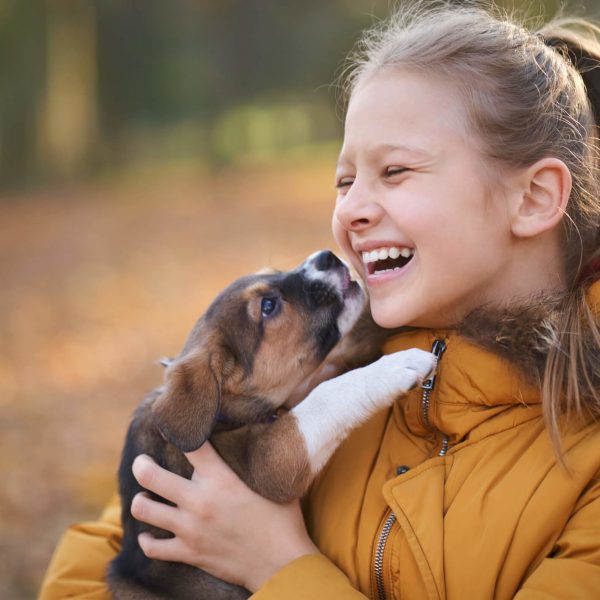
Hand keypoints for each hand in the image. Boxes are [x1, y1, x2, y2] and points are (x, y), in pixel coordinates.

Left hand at [131, 443, 318, 591]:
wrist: (283, 565)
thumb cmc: (283, 521)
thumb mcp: (273, 484)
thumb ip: (261, 463)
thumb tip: (269, 439)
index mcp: (221, 479)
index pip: (191, 446)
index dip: (179, 432)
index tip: (172, 428)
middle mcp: (200, 500)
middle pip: (152, 476)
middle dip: (141, 465)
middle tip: (141, 462)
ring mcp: (191, 528)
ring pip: (145, 509)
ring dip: (141, 501)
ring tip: (144, 496)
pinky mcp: (189, 553)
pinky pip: (153, 548)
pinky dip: (146, 540)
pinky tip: (148, 534)